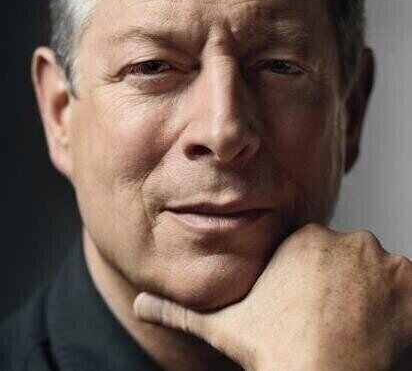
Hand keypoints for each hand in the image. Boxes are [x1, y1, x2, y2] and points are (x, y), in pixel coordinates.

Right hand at [133, 224, 411, 370]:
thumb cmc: (276, 351)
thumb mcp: (223, 327)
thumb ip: (181, 310)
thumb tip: (140, 304)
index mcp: (301, 240)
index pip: (314, 254)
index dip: (312, 284)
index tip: (309, 310)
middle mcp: (341, 239)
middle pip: (346, 262)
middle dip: (342, 289)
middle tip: (331, 322)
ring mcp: (377, 258)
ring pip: (377, 274)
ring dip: (372, 297)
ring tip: (356, 329)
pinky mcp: (408, 279)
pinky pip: (410, 286)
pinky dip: (402, 305)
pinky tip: (383, 330)